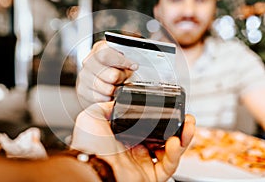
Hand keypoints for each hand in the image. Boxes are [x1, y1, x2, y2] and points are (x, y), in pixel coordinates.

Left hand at [70, 102, 195, 181]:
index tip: (170, 109)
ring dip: (182, 138)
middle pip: (163, 138)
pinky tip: (175, 141)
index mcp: (124, 137)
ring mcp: (143, 164)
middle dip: (177, 127)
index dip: (162, 118)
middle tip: (186, 118)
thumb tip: (116, 101)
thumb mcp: (92, 116)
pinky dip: (176, 154)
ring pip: (170, 152)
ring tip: (188, 126)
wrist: (92, 167)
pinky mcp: (150, 177)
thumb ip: (106, 106)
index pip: (148, 127)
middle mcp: (135, 150)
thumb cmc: (88, 145)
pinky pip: (169, 166)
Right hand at [76, 41, 137, 107]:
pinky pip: (101, 98)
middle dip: (121, 78)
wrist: (99, 76)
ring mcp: (84, 76)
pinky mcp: (83, 90)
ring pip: (107, 89)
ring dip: (115, 89)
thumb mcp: (123, 56)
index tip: (134, 66)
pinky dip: (108, 97)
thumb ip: (129, 56)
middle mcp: (89, 61)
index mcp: (99, 48)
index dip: (122, 62)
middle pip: (111, 75)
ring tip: (116, 85)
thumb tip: (134, 65)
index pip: (106, 55)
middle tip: (123, 77)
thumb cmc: (114, 65)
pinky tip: (109, 92)